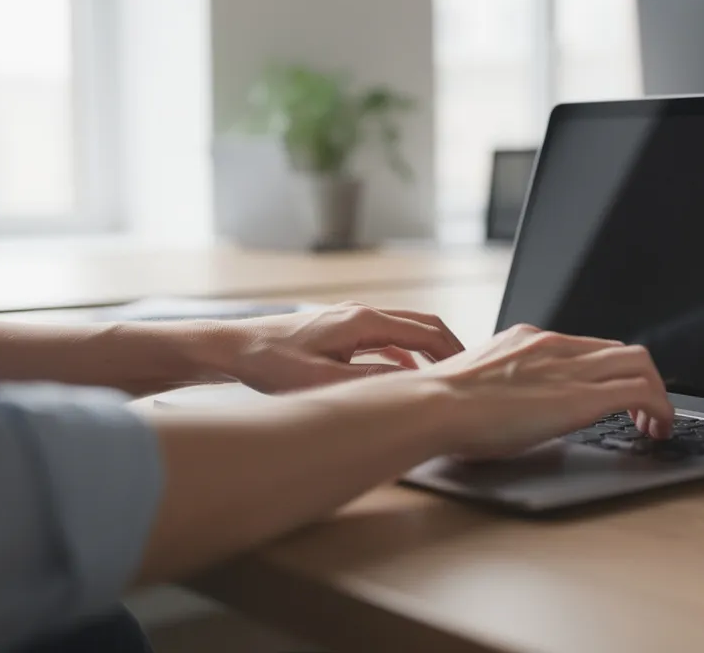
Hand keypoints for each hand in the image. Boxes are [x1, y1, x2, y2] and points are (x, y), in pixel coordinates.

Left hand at [215, 302, 464, 392]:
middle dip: (449, 348)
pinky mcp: (341, 330)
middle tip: (469, 375)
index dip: (453, 354)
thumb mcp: (321, 382)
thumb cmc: (269, 363)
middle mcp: (362, 313)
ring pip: (405, 331)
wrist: (232, 347)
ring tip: (445, 378)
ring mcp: (352, 319)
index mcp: (363, 321)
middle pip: (422, 325)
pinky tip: (406, 377)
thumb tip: (408, 388)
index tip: (471, 376)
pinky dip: (406, 355)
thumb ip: (368, 384)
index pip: (425, 333)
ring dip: (428, 351)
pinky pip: (387, 339)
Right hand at [419, 324, 673, 459]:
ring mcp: (571, 368)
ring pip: (641, 363)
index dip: (612, 372)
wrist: (433, 405)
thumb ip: (502, 388)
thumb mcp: (479, 385)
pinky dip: (660, 409)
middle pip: (623, 350)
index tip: (616, 396)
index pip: (590, 347)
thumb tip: (504, 410)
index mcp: (530, 341)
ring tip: (656, 425)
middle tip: (644, 413)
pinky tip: (656, 430)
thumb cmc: (442, 406)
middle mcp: (556, 347)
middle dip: (643, 380)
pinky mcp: (582, 396)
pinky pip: (641, 391)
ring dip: (658, 395)